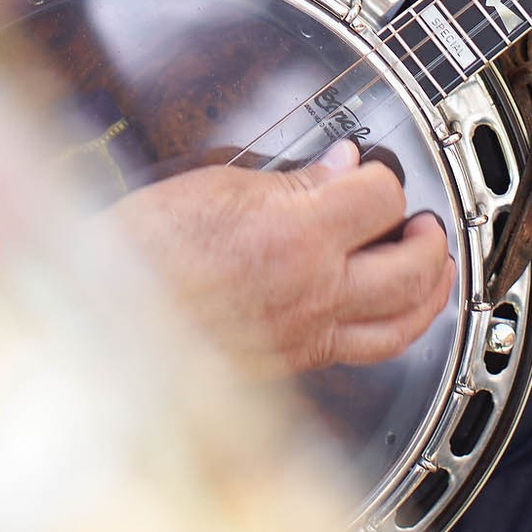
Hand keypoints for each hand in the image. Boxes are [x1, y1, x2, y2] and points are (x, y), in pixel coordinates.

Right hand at [106, 141, 453, 376]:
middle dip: (428, 239)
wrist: (99, 320)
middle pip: (412, 268)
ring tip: (433, 271)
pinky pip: (361, 352)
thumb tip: (337, 168)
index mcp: (297, 236)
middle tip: (424, 222)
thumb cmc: (140, 251)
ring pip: (401, 325)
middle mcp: (313, 292)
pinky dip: (388, 330)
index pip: (380, 198)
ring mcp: (306, 335)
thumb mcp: (216, 186)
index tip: (370, 169)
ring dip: (430, 294)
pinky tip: (384, 315)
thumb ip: (290, 180)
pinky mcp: (290, 363)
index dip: (382, 176)